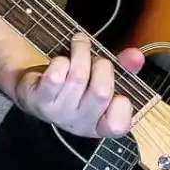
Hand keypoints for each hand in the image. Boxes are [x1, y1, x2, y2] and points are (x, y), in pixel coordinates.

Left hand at [14, 32, 145, 137]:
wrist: (33, 90)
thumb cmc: (73, 86)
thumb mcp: (102, 80)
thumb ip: (125, 69)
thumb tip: (136, 56)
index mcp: (98, 124)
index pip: (117, 126)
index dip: (123, 106)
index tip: (119, 93)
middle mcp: (78, 123)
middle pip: (101, 92)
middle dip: (103, 66)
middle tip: (97, 58)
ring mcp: (56, 113)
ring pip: (78, 77)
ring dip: (81, 52)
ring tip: (80, 43)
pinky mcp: (37, 100)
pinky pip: (55, 76)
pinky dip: (61, 61)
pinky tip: (61, 59)